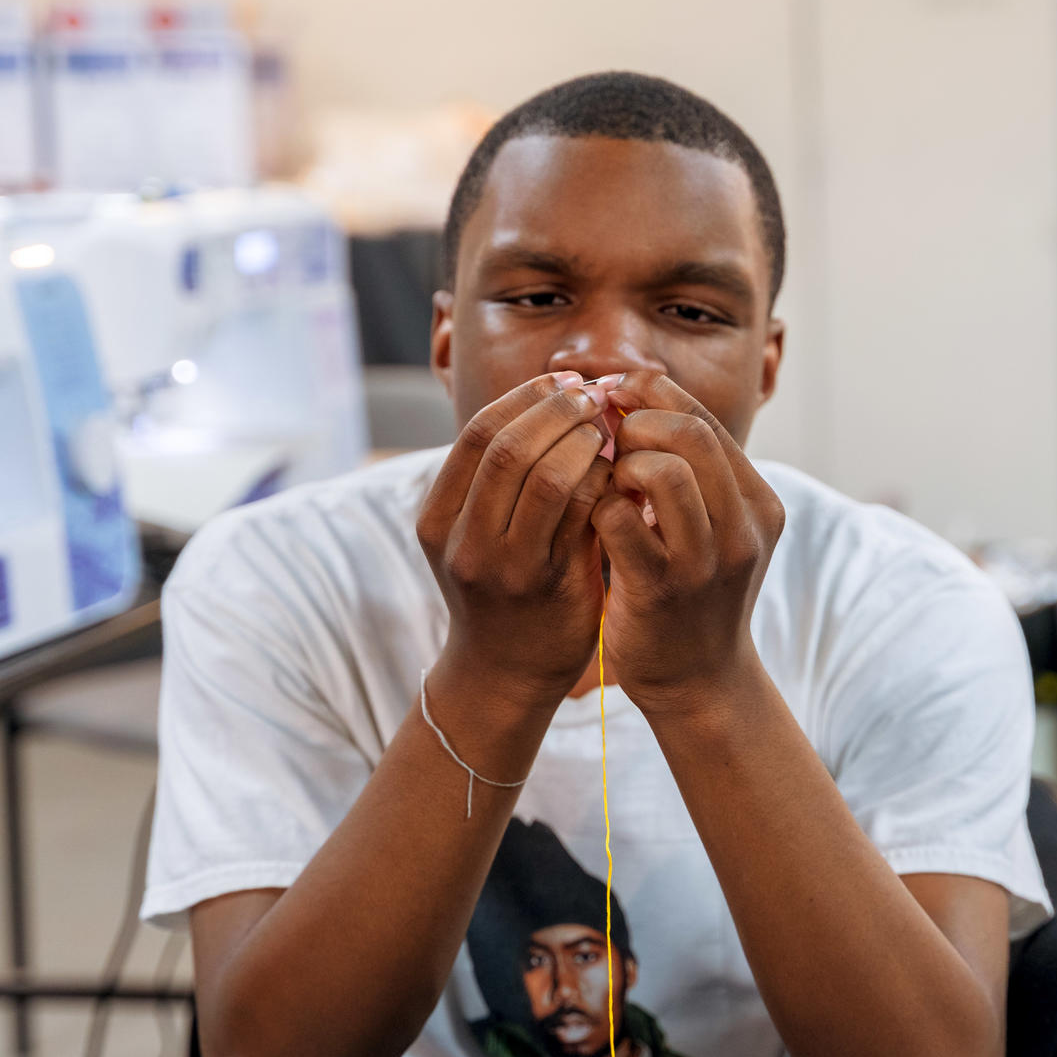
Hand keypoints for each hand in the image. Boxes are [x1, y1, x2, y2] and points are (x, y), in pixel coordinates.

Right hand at [416, 372, 615, 705]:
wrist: (504, 675)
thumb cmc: (502, 590)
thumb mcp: (479, 532)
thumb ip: (506, 477)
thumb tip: (560, 395)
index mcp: (438, 516)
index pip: (478, 433)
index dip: (526, 397)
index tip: (565, 381)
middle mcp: (461, 539)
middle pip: (507, 445)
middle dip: (557, 410)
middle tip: (595, 396)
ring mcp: (500, 565)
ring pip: (544, 476)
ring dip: (583, 442)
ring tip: (608, 431)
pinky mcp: (545, 585)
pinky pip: (578, 514)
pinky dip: (601, 482)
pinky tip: (618, 473)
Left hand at [591, 372, 785, 715]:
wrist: (699, 682)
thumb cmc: (692, 592)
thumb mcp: (712, 527)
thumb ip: (689, 471)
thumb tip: (630, 391)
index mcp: (758, 503)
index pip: (705, 418)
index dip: (652, 394)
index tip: (613, 394)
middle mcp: (743, 528)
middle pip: (691, 434)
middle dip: (637, 423)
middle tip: (607, 440)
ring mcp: (706, 561)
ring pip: (665, 472)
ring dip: (621, 465)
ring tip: (607, 482)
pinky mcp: (662, 589)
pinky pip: (620, 520)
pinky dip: (598, 506)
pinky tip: (593, 519)